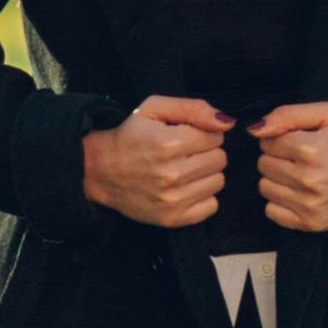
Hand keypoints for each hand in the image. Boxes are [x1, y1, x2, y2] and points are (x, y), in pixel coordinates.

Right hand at [84, 92, 229, 229]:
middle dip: (205, 152)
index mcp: (170, 143)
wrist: (100, 170)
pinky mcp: (173, 218)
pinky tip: (185, 188)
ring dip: (205, 174)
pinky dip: (202, 197)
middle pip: (220, 159)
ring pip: (218, 181)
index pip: (216, 136)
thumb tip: (227, 122)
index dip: (202, 133)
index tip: (186, 136)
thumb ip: (194, 108)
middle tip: (184, 153)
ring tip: (183, 170)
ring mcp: (173, 199)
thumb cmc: (130, 136)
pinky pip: (212, 206)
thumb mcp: (154, 109)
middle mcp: (173, 174)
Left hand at [256, 99, 327, 235]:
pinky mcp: (310, 223)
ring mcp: (309, 204)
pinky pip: (271, 212)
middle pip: (263, 164)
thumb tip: (255, 129)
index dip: (280, 139)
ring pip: (264, 187)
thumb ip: (288, 114)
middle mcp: (308, 178)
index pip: (267, 142)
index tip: (297, 142)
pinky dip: (280, 202)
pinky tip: (297, 194)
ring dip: (277, 179)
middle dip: (277, 158)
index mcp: (310, 149)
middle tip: (299, 159)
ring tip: (298, 175)